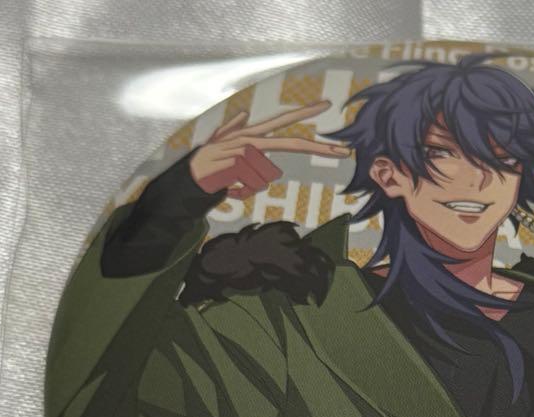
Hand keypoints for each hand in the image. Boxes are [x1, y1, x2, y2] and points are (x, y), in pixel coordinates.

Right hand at [189, 100, 349, 199]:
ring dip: (251, 187)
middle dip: (318, 148)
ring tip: (232, 183)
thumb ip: (232, 129)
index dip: (304, 113)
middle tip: (344, 151)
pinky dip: (242, 193)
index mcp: (252, 135)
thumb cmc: (210, 165)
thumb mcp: (222, 147)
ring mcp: (245, 150)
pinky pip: (253, 186)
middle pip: (291, 143)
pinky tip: (228, 187)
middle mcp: (251, 139)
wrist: (189, 178)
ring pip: (267, 177)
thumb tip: (243, 113)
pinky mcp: (236, 162)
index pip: (283, 121)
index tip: (326, 106)